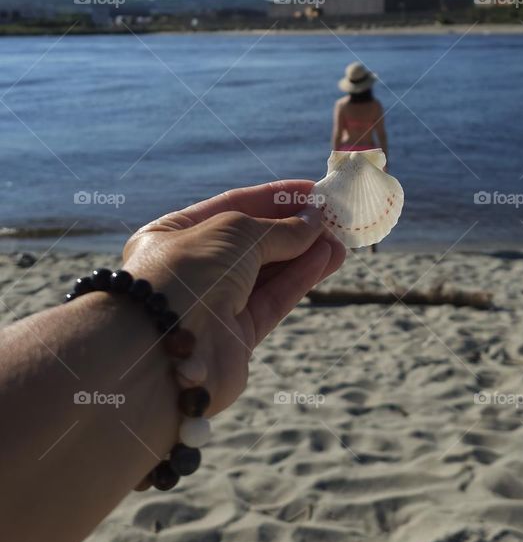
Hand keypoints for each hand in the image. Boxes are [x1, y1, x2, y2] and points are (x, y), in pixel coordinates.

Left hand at [123, 181, 344, 417]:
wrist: (162, 349)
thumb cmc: (187, 273)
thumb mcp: (235, 233)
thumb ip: (279, 229)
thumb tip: (314, 221)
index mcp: (173, 235)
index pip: (232, 208)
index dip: (273, 198)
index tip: (312, 192)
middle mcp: (191, 269)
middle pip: (252, 243)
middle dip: (294, 229)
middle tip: (334, 218)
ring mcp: (212, 305)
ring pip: (267, 274)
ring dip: (304, 255)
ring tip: (340, 240)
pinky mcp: (234, 338)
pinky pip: (272, 300)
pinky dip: (299, 279)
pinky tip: (326, 259)